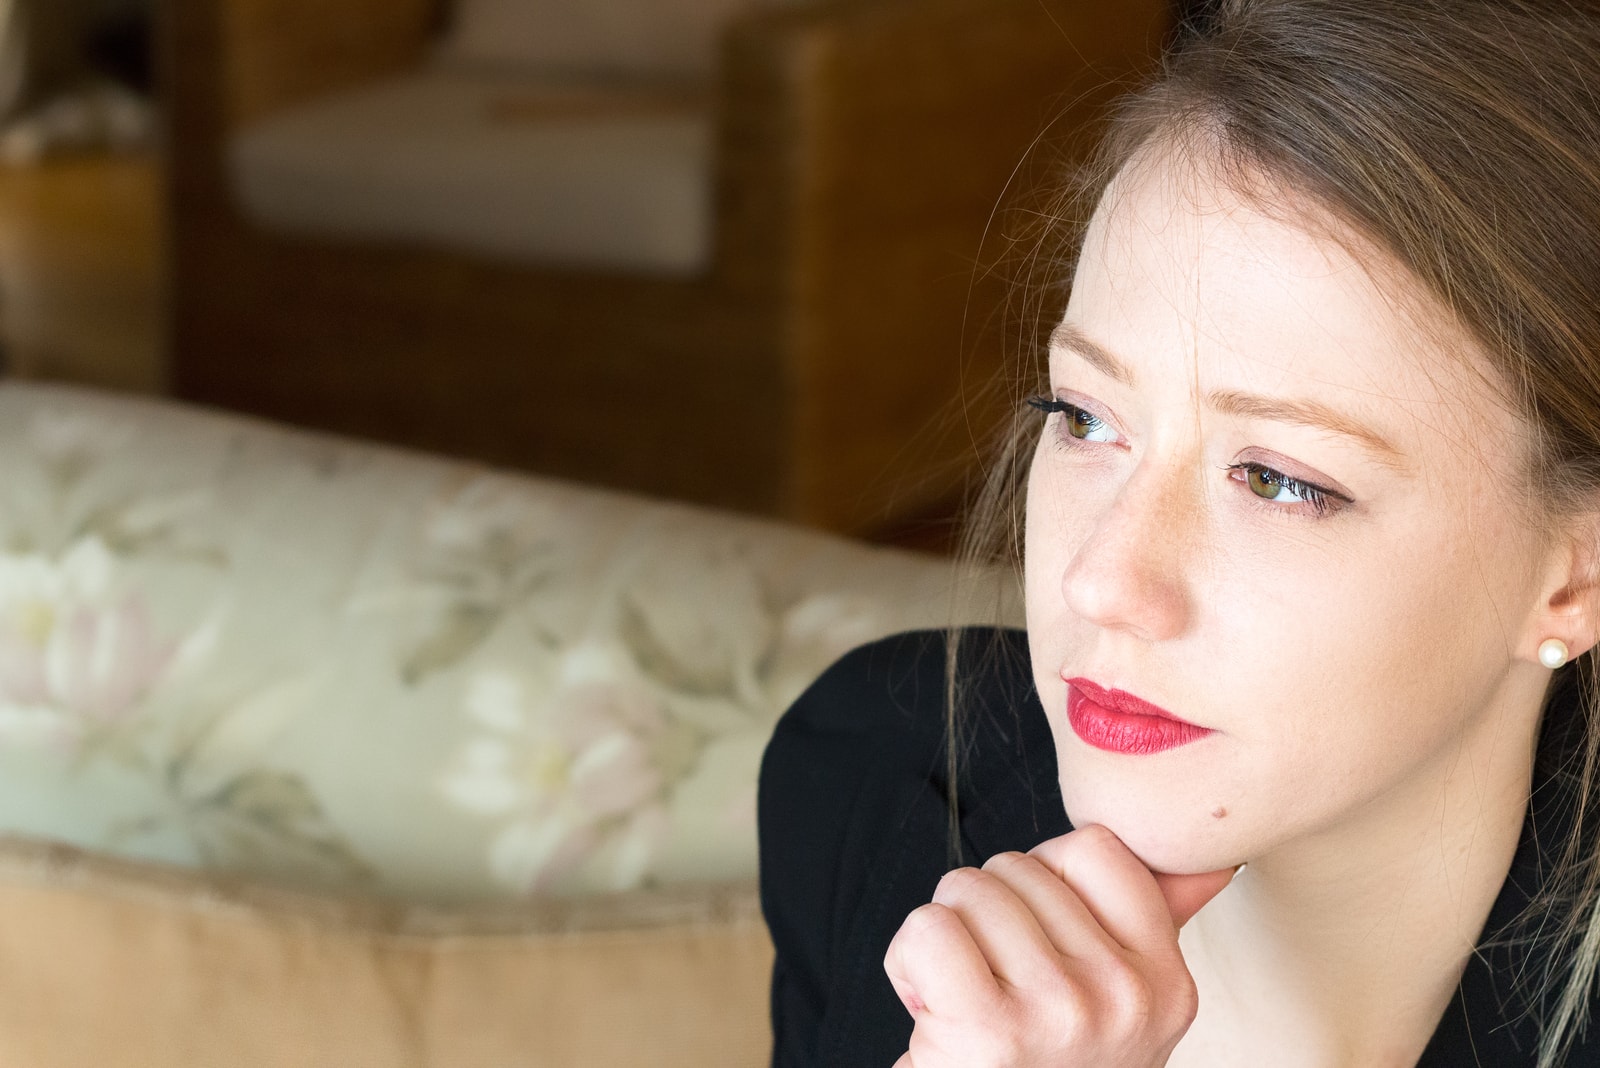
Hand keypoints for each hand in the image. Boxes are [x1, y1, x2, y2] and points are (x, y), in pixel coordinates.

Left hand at [882, 824, 1235, 1067]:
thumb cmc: (1048, 1066)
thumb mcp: (1120, 1007)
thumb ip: (1160, 925)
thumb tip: (1213, 862)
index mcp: (1166, 983)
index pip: (1094, 848)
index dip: (1044, 877)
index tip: (1040, 939)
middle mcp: (1125, 996)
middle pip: (1016, 867)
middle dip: (987, 915)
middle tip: (997, 987)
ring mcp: (1062, 1011)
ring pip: (966, 889)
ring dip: (946, 937)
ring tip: (965, 999)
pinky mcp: (992, 1028)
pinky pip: (929, 928)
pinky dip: (908, 961)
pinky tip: (932, 1007)